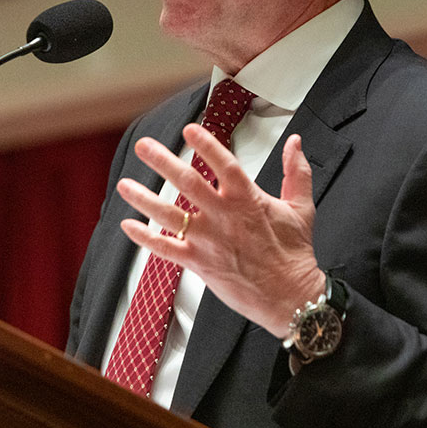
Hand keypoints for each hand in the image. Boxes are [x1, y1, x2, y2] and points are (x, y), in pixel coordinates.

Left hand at [117, 124, 325, 336]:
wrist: (291, 297)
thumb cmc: (295, 255)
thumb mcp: (301, 208)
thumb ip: (296, 172)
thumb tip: (296, 144)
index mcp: (248, 199)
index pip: (223, 164)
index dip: (205, 145)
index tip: (189, 130)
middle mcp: (225, 217)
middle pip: (188, 183)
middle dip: (162, 162)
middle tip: (144, 147)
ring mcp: (210, 240)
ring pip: (169, 215)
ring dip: (144, 199)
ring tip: (125, 184)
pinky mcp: (200, 264)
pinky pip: (166, 249)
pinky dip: (145, 238)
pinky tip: (129, 226)